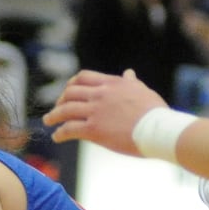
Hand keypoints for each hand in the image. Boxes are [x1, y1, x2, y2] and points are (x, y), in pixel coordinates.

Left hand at [43, 69, 166, 154]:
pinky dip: (60, 133)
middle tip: (57, 109)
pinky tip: (57, 137)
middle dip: (60, 100)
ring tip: (48, 121)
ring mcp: (96, 111)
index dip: (72, 84)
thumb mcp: (143, 91)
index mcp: (112, 83)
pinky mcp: (94, 129)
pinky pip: (69, 129)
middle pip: (70, 92)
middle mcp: (100, 94)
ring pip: (65, 110)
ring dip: (54, 116)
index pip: (84, 77)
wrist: (160, 129)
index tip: (68, 92)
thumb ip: (131, 82)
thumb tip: (128, 73)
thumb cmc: (156, 113)